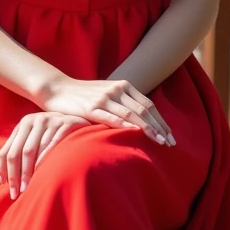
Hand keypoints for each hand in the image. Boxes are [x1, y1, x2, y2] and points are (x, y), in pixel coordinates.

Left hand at [0, 111, 90, 199]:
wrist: (79, 118)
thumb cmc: (53, 134)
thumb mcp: (35, 137)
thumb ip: (21, 150)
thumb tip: (2, 178)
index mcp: (23, 124)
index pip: (7, 150)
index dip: (3, 169)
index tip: (2, 186)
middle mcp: (35, 119)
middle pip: (20, 152)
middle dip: (16, 174)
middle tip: (16, 193)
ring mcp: (50, 119)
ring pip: (34, 149)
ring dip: (29, 171)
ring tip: (28, 188)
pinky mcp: (65, 123)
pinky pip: (52, 143)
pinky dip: (45, 158)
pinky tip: (42, 172)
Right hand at [36, 76, 175, 146]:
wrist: (59, 89)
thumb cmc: (85, 96)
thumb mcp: (108, 95)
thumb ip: (124, 103)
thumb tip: (144, 121)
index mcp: (123, 86)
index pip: (148, 104)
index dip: (161, 120)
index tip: (171, 135)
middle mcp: (116, 89)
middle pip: (144, 110)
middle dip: (159, 127)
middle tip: (170, 143)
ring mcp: (104, 98)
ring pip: (131, 114)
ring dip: (148, 129)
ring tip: (159, 142)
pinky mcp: (91, 108)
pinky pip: (111, 117)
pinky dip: (124, 125)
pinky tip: (134, 134)